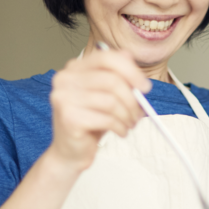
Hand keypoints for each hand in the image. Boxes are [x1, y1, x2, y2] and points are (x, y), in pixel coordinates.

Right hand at [48, 49, 150, 173]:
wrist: (70, 152)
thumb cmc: (90, 121)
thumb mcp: (106, 95)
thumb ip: (116, 74)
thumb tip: (129, 56)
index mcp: (74, 68)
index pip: (106, 57)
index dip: (130, 70)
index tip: (145, 87)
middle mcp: (65, 79)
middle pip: (112, 80)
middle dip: (132, 99)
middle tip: (139, 112)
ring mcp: (64, 98)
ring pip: (111, 101)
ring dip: (128, 115)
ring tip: (129, 124)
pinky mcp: (69, 118)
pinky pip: (107, 119)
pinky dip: (120, 127)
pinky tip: (120, 131)